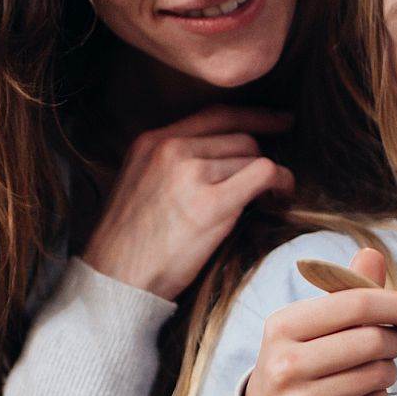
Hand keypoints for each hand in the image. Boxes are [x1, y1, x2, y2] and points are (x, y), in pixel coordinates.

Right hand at [80, 104, 294, 299]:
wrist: (115, 280)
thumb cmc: (130, 243)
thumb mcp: (139, 182)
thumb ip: (172, 162)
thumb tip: (221, 157)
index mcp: (152, 141)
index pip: (215, 115)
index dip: (253, 117)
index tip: (278, 121)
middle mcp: (170, 149)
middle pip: (239, 137)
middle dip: (260, 158)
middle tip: (272, 180)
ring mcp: (190, 173)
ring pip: (252, 156)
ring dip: (269, 177)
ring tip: (272, 197)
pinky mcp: (210, 203)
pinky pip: (263, 173)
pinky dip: (281, 182)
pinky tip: (280, 198)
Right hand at [244, 249, 396, 395]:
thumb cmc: (299, 365)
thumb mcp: (311, 326)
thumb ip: (345, 293)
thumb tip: (372, 255)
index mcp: (282, 326)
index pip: (354, 304)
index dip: (396, 303)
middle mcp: (285, 365)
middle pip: (371, 340)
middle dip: (394, 339)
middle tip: (392, 343)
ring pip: (377, 374)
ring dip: (386, 370)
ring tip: (369, 371)